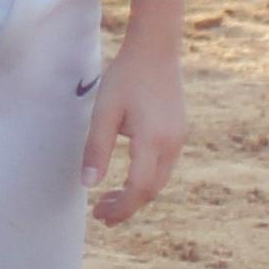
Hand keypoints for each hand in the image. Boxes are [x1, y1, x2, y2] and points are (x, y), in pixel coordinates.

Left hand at [85, 33, 187, 224]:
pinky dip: (146, 179)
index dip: (121, 208)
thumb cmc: (126, 78)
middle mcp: (172, 145)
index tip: (100, 217)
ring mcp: (179, 139)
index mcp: (153, 142)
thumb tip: (89, 184)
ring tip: (110, 199)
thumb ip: (96, 149)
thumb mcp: (104, 112)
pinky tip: (128, 177)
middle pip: (151, 189)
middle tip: (101, 215)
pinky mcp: (178, 132)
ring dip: (137, 193)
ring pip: (160, 179)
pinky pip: (164, 166)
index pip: (139, 189)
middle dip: (127, 205)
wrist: (156, 50)